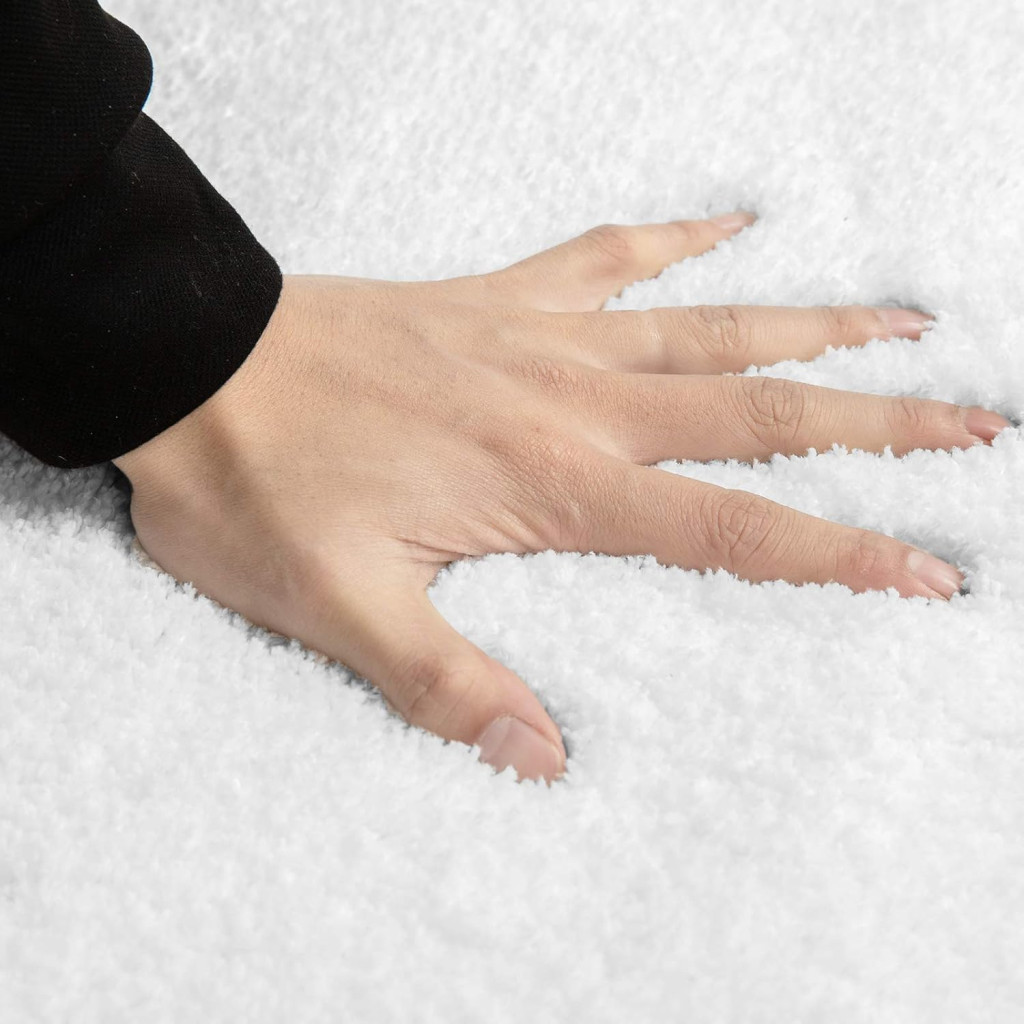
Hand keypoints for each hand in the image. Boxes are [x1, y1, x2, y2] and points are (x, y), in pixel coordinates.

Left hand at [112, 212, 1010, 784]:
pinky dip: (675, 237)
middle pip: (759, 410)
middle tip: (978, 419)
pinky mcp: (499, 299)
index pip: (729, 528)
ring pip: (709, 325)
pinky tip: (731, 220)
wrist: (186, 363)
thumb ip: (445, 683)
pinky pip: (608, 254)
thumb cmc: (258, 485)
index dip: (840, 552)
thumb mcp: (339, 608)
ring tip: (905, 316)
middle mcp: (571, 398)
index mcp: (552, 481)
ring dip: (814, 322)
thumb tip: (541, 759)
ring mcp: (540, 335)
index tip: (931, 566)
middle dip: (879, 422)